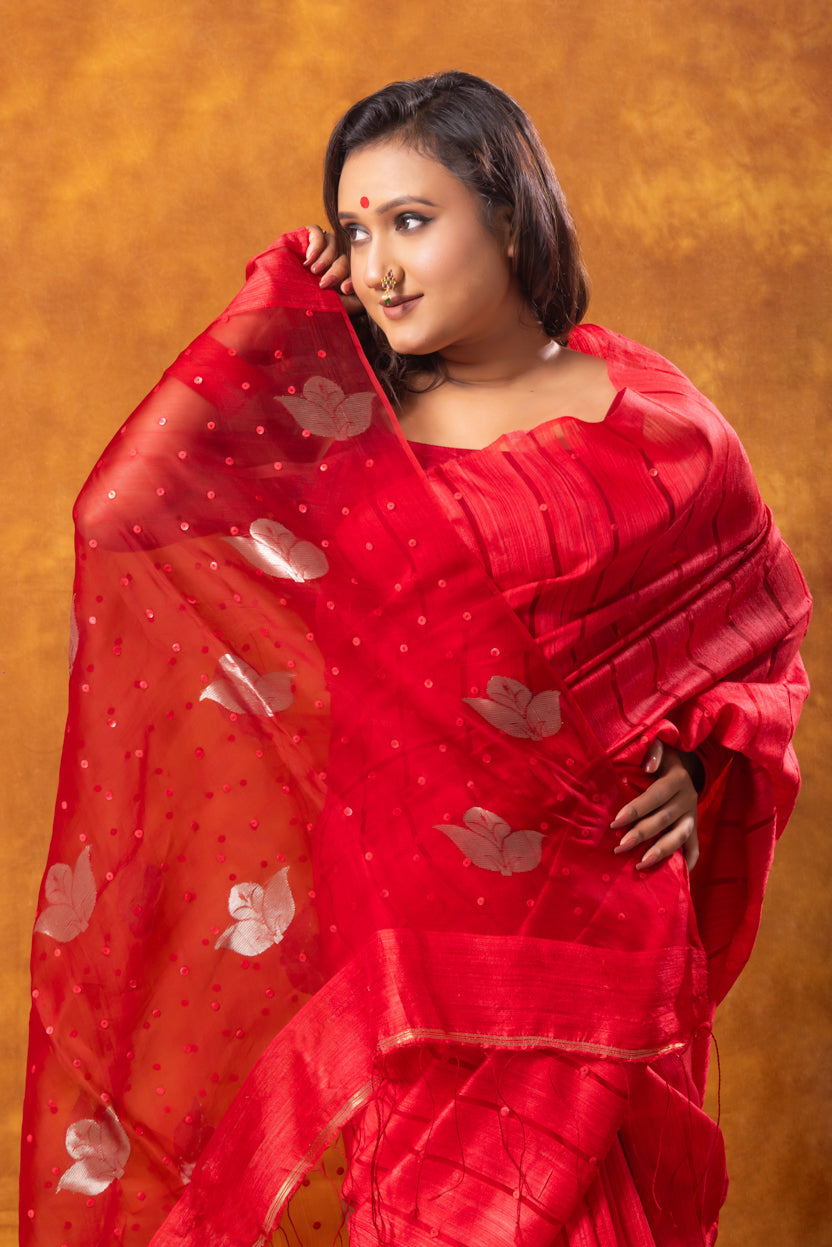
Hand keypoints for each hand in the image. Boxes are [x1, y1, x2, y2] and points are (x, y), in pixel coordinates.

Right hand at [303, 226, 362, 313]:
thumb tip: (366, 297)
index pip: (352, 270)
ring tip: (314, 272)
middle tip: (325, 283)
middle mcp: (327, 261)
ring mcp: (315, 249)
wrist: (271, 300)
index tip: (346, 289)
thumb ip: (350, 303)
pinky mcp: (302, 238)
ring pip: (334, 242)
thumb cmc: (298, 306)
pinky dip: (317, 245)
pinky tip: (309, 260)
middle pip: (345, 255)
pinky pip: (318, 232)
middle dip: (338, 270)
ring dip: (327, 258)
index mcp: (335, 277)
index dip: (351, 277)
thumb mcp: (329, 307)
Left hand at [610, 740, 698, 870]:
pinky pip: (695, 848)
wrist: (687, 765)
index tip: (615, 822)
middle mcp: (688, 798)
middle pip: (664, 820)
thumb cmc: (662, 758)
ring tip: (640, 865)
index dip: (636, 809)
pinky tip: (678, 876)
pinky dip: (688, 862)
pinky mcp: (695, 827)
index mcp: (677, 779)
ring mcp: (693, 815)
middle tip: (619, 848)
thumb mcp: (660, 746)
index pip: (655, 796)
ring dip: (660, 852)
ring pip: (679, 837)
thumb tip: (648, 767)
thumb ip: (653, 750)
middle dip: (641, 835)